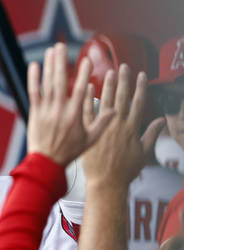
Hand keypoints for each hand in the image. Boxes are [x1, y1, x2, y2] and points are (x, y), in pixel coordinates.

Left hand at [26, 43, 114, 166]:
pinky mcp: (35, 113)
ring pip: (47, 84)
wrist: (47, 163)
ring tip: (51, 51)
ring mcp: (46, 110)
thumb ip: (102, 123)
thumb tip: (115, 111)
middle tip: (62, 46)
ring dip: (49, 66)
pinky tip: (34, 66)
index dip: (83, 74)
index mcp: (75, 115)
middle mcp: (60, 110)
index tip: (86, 60)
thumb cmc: (68, 152)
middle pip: (60, 81)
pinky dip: (33, 79)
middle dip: (61, 62)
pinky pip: (33, 93)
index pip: (80, 90)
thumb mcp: (90, 140)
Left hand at [81, 65, 165, 187]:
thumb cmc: (125, 170)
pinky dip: (87, 99)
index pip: (138, 103)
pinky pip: (86, 112)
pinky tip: (86, 88)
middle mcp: (117, 125)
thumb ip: (152, 134)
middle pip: (121, 98)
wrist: (107, 182)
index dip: (140, 88)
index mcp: (131, 129)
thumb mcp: (144, 153)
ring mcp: (102, 128)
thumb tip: (161, 121)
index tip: (141, 75)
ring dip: (107, 85)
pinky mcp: (88, 133)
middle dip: (123, 81)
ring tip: (109, 73)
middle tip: (124, 67)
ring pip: (104, 102)